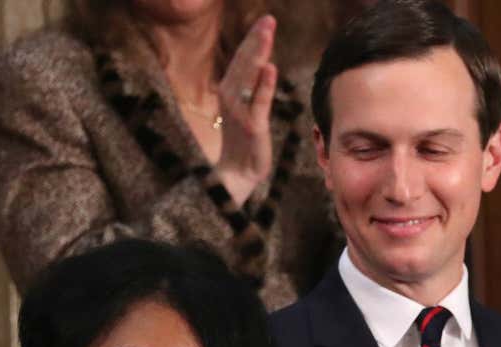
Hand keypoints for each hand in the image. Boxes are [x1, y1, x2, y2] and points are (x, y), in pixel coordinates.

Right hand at [213, 15, 277, 204]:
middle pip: (244, 62)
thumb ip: (253, 88)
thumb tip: (262, 65)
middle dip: (256, 39)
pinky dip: (265, 85)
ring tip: (267, 33)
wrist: (237, 173)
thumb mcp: (247, 109)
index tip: (264, 21)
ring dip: (259, 54)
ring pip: (250, 77)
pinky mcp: (251, 126)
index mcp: (230, 91)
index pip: (242, 60)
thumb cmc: (244, 141)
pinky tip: (271, 68)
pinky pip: (259, 102)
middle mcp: (230, 97)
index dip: (253, 40)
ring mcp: (240, 111)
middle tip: (268, 19)